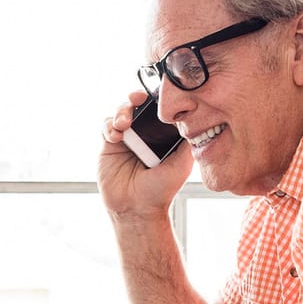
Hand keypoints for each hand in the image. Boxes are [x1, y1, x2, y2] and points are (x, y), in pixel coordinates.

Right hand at [99, 91, 194, 218]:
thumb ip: (189, 140)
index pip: (158, 109)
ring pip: (120, 112)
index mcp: (162, 135)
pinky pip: (106, 127)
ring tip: (124, 124)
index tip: (156, 94)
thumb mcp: (183, 163)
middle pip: (137, 105)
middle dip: (135, 98)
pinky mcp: (109, 146)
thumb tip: (196, 116)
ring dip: (121, 111)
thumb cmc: (161, 190)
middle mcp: (144, 134)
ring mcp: (126, 139)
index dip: (156, 98)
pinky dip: (110, 126)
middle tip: (137, 99)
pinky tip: (116, 136)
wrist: (138, 209)